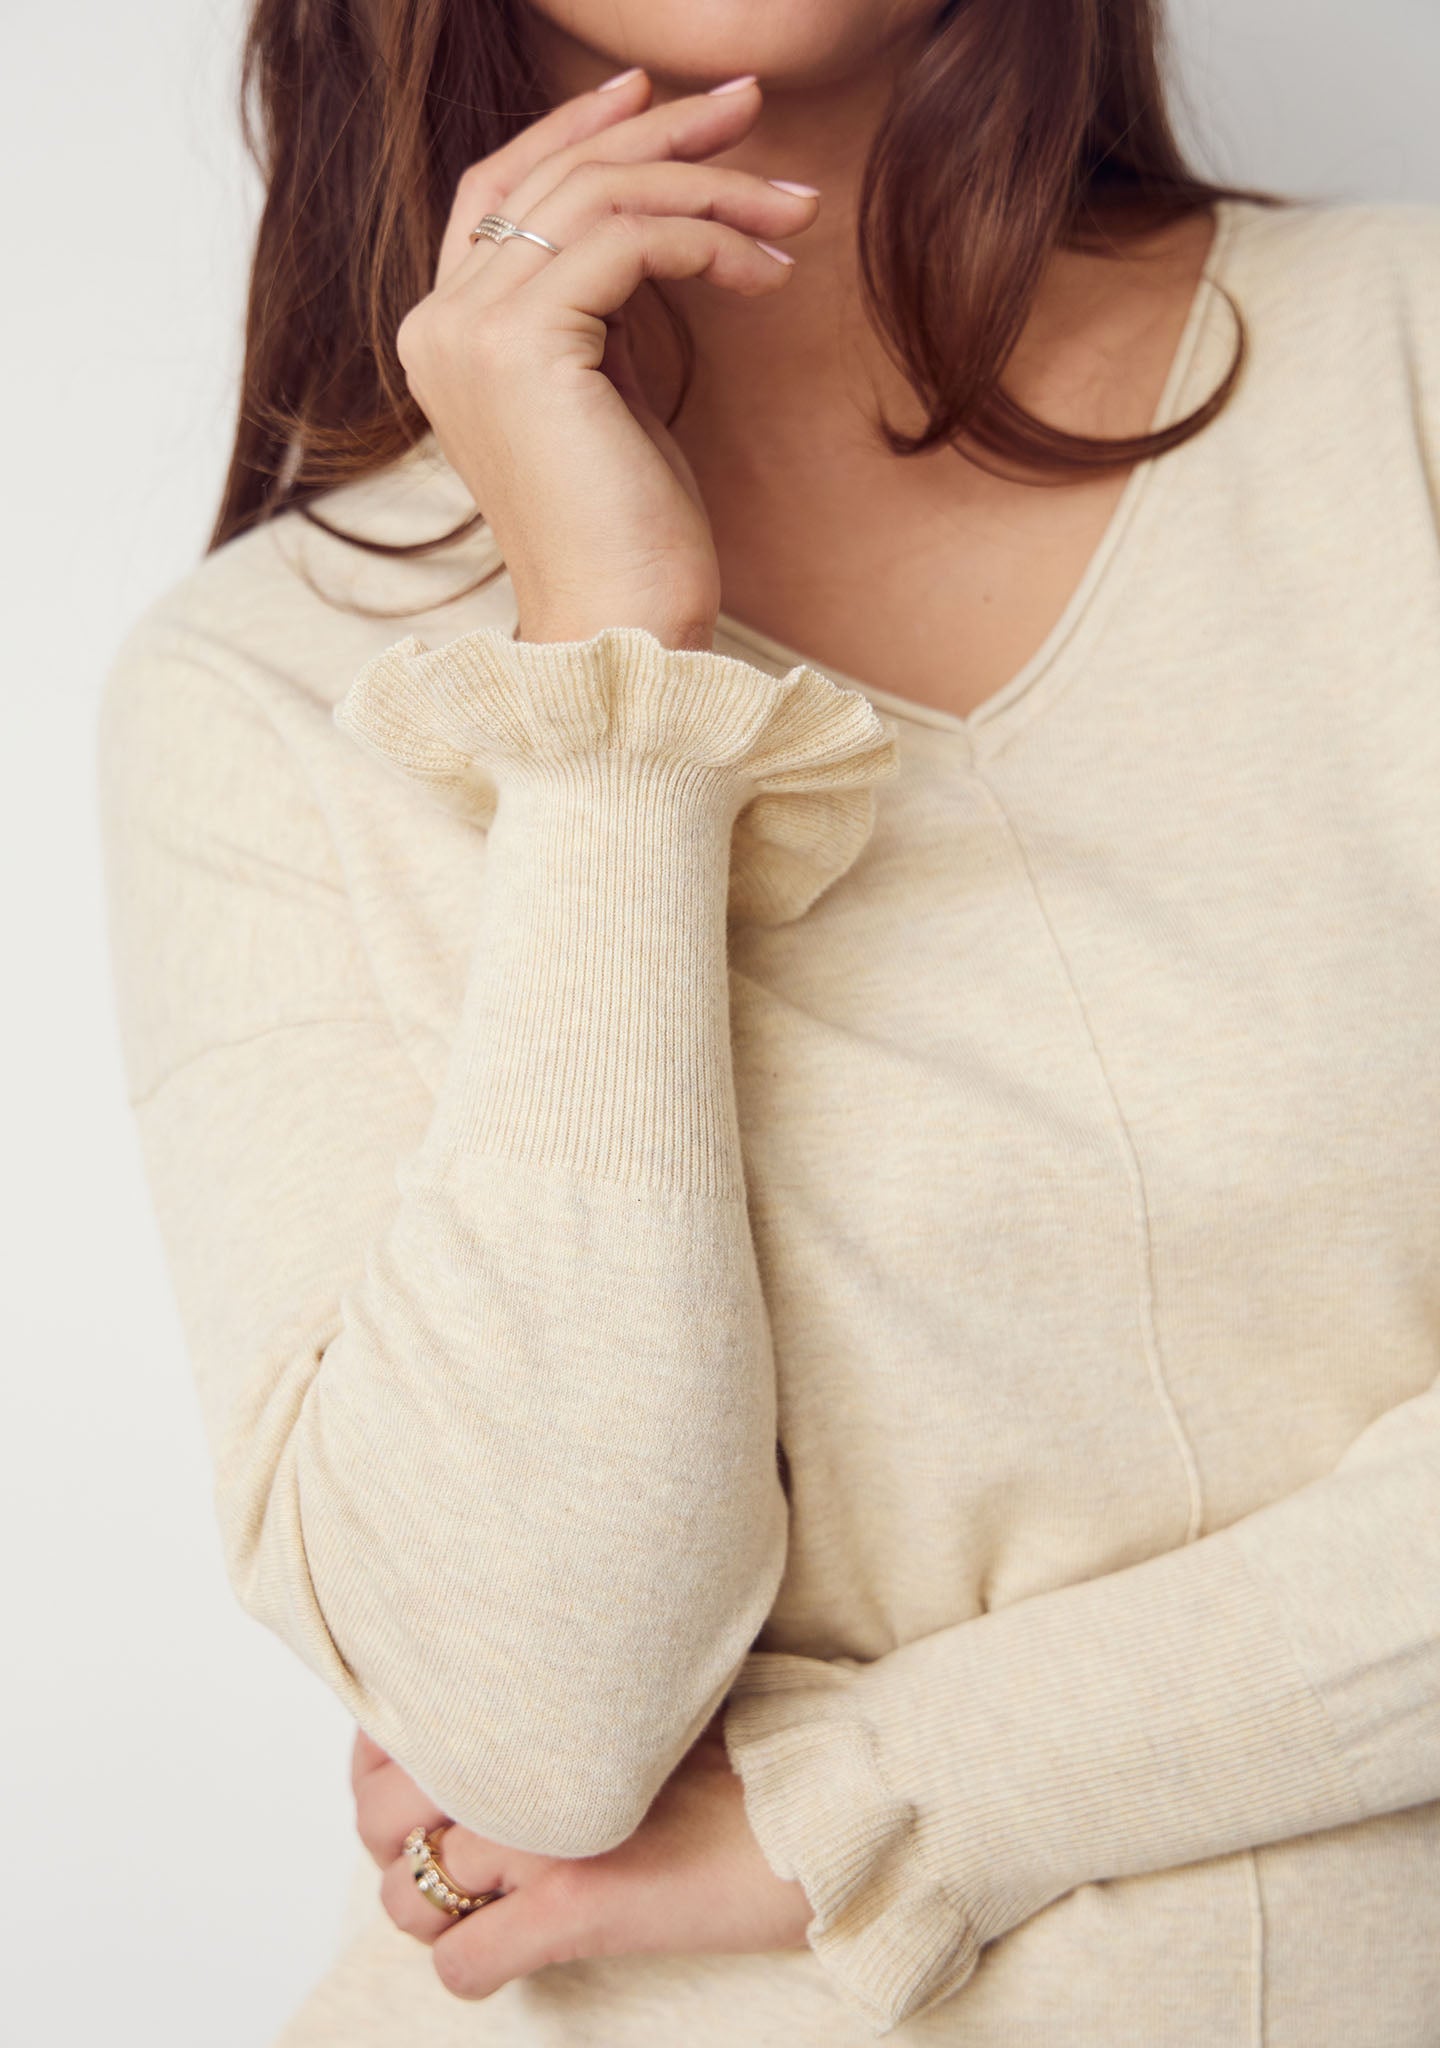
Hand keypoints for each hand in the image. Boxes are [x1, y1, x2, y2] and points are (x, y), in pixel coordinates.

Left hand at [352, 1714, 812, 2000]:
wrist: (823, 1800)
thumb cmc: (742, 1740)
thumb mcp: (632, 1696)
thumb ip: (555, 1701)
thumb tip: (483, 1714)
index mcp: (536, 1701)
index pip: (392, 1734)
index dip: (378, 1765)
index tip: (403, 1772)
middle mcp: (528, 1760)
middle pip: (380, 1817)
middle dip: (391, 1842)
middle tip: (436, 1845)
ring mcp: (547, 1834)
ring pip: (408, 1896)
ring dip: (430, 1907)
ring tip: (479, 1899)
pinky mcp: (578, 1906)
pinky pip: (465, 1964)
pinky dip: (474, 1968)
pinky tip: (508, 1950)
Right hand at [394, 68, 819, 649]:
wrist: (618, 628)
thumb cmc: (628, 534)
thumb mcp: (606, 395)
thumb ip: (598, 310)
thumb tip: (653, 224)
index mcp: (445, 335)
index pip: (500, 190)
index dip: (575, 129)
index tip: (661, 97)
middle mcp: (438, 323)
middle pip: (551, 175)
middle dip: (662, 131)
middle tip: (752, 103)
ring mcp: (469, 331)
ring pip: (596, 194)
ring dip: (709, 185)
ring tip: (796, 205)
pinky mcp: (523, 347)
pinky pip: (631, 240)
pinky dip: (711, 242)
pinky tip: (769, 275)